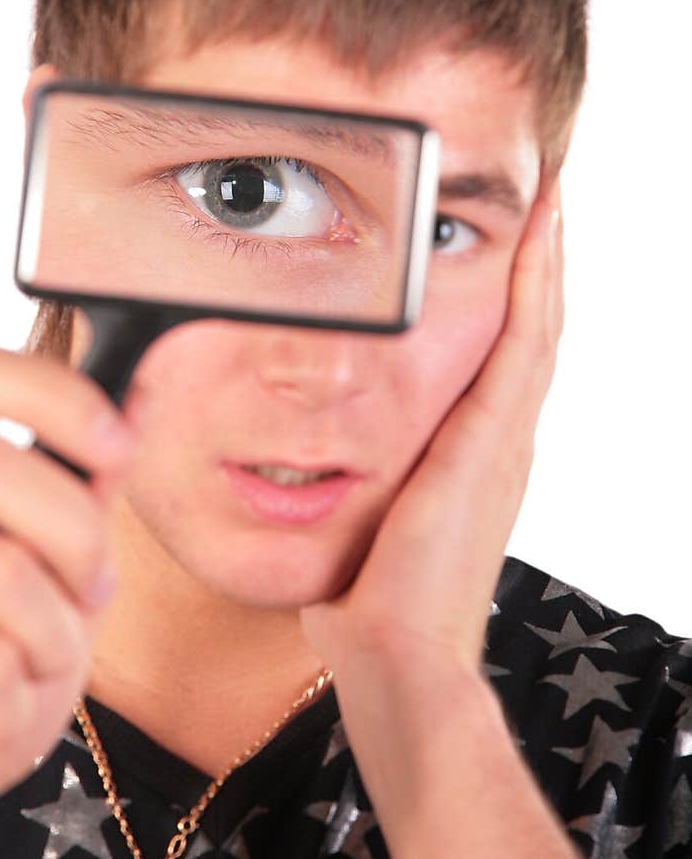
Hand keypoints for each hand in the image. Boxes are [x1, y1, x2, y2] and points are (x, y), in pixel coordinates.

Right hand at [0, 342, 135, 858]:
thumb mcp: (46, 589)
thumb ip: (78, 502)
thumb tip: (135, 407)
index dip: (58, 393)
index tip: (121, 442)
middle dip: (77, 539)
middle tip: (90, 602)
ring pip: (0, 570)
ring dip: (48, 644)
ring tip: (20, 683)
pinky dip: (8, 707)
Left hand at [299, 176, 563, 680]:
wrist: (399, 659)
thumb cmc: (374, 602)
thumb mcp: (366, 523)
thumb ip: (358, 485)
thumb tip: (308, 465)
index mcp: (477, 459)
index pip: (502, 360)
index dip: (511, 301)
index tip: (510, 246)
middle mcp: (504, 442)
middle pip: (532, 332)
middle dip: (540, 266)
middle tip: (547, 201)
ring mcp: (506, 441)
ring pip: (538, 326)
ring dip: (545, 260)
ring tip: (550, 199)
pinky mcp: (491, 441)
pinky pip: (523, 341)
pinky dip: (536, 283)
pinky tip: (540, 233)